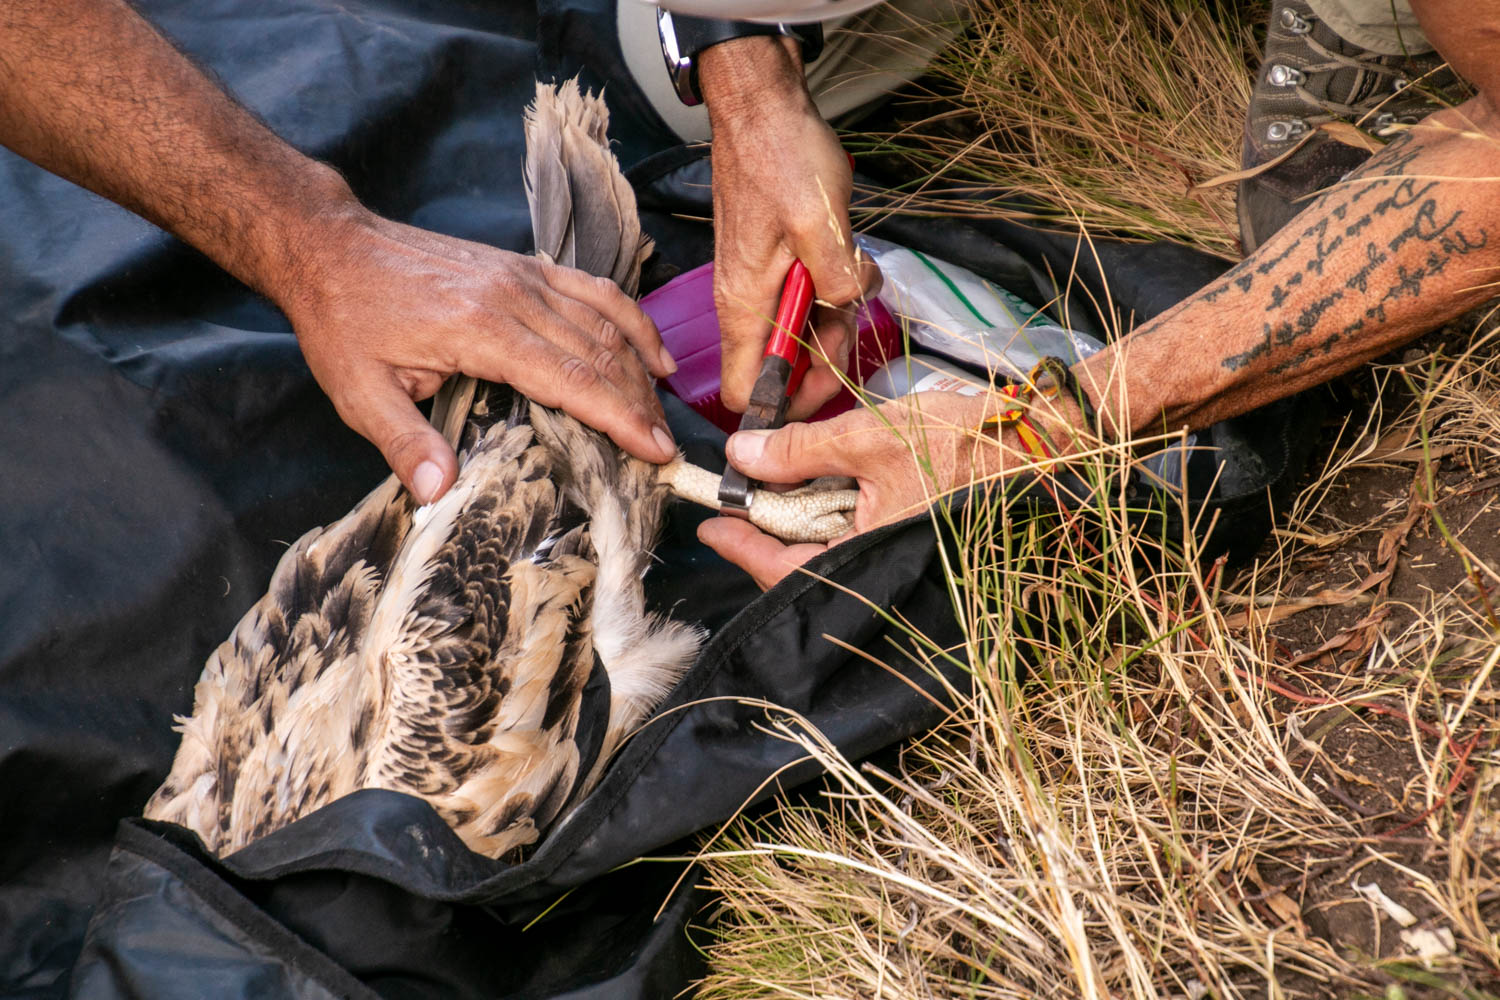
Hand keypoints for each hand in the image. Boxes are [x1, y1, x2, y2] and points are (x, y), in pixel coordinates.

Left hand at [278, 207, 677, 503]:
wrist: (329, 246)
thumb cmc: (344, 319)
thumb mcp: (358, 391)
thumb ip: (403, 441)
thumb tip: (438, 490)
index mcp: (481, 330)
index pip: (572, 377)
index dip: (620, 417)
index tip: (655, 450)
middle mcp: (513, 297)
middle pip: (601, 350)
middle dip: (640, 401)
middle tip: (666, 446)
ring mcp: (522, 276)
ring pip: (605, 319)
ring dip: (641, 365)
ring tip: (664, 409)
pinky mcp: (522, 267)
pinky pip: (592, 289)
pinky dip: (630, 319)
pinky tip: (650, 351)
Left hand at [699, 390, 1086, 588]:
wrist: (1050, 443)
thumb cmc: (968, 443)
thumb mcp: (871, 437)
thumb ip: (801, 450)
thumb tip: (742, 456)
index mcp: (867, 562)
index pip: (783, 571)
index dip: (740, 546)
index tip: (709, 524)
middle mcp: (882, 575)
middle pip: (804, 567)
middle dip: (769, 531)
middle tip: (739, 495)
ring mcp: (901, 563)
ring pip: (833, 554)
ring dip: (804, 520)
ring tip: (782, 484)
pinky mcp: (918, 545)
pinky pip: (864, 541)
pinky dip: (840, 515)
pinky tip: (832, 485)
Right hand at [700, 37, 879, 418]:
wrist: (762, 105)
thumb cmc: (781, 156)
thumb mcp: (821, 224)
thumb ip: (836, 282)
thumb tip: (848, 309)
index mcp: (745, 305)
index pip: (744, 391)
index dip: (785, 404)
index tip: (828, 385)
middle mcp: (745, 302)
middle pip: (781, 365)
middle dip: (825, 352)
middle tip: (852, 313)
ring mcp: (759, 282)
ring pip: (799, 329)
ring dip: (834, 313)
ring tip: (852, 272)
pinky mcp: (775, 263)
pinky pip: (804, 296)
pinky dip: (830, 286)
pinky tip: (844, 255)